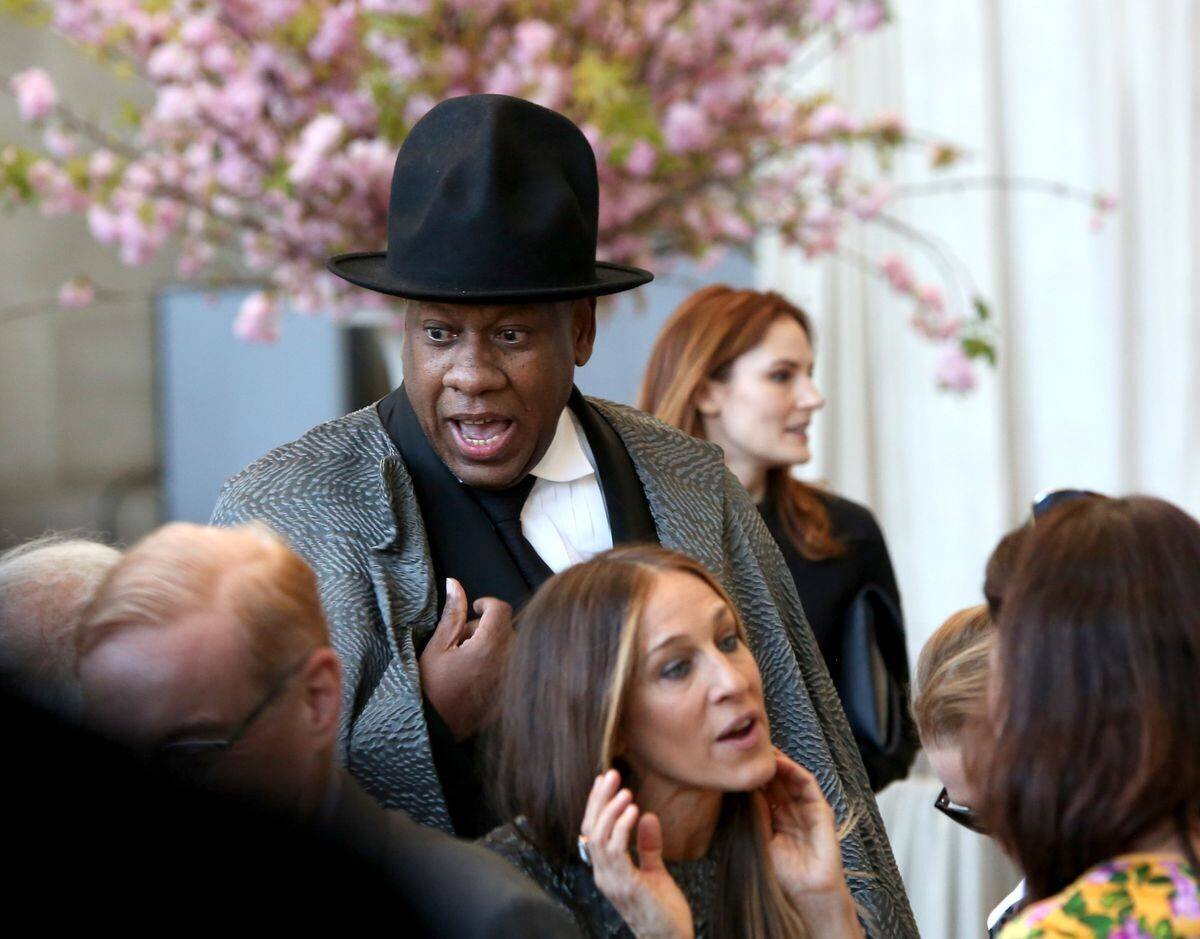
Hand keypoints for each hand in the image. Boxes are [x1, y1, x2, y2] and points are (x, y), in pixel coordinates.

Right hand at [418, 578, 512, 739]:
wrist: (435, 731)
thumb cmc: (430, 689)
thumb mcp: (436, 647)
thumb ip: (452, 614)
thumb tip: (454, 584)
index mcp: (490, 646)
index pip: (501, 609)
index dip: (486, 604)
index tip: (473, 609)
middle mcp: (508, 661)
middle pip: (508, 627)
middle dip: (487, 627)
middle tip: (462, 640)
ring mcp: (512, 680)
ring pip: (511, 648)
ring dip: (494, 645)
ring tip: (468, 659)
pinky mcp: (512, 695)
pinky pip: (511, 669)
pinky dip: (497, 665)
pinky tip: (477, 675)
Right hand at [580, 770, 693, 938]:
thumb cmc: (662, 912)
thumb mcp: (655, 872)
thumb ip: (648, 846)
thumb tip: (647, 816)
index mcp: (607, 870)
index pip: (593, 831)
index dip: (596, 805)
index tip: (604, 781)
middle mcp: (604, 875)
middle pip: (591, 830)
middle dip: (599, 800)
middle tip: (611, 775)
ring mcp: (612, 881)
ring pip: (599, 838)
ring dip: (611, 811)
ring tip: (625, 792)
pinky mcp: (626, 885)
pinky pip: (616, 852)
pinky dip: (622, 828)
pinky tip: (633, 812)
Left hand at [758, 750, 862, 937]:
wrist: (806, 891)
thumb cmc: (782, 872)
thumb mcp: (761, 838)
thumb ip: (756, 813)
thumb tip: (746, 787)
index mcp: (775, 819)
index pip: (762, 791)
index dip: (751, 777)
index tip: (735, 762)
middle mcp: (790, 811)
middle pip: (775, 781)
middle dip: (762, 766)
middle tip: (746, 748)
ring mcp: (806, 809)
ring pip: (790, 778)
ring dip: (776, 763)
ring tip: (761, 751)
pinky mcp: (820, 810)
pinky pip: (807, 784)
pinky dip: (793, 770)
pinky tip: (779, 763)